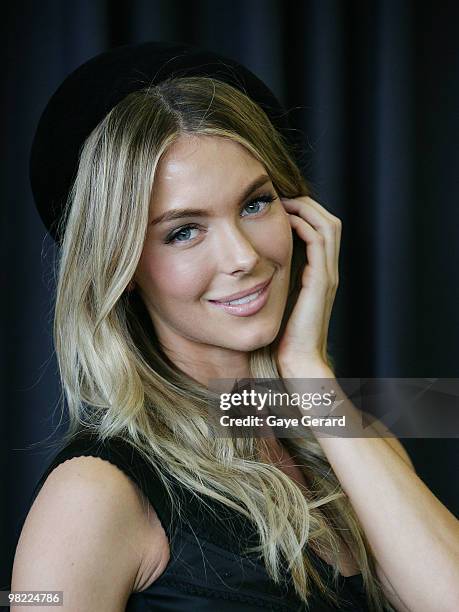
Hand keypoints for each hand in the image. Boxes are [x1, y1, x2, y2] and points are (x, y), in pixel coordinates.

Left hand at [276, 196, 341, 375]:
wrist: (297, 361)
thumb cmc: (284, 337)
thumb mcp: (279, 302)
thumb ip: (275, 284)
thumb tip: (255, 271)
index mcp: (320, 276)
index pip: (322, 232)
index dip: (305, 215)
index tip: (280, 207)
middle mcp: (328, 272)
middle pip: (330, 223)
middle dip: (308, 205)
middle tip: (283, 198)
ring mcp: (327, 276)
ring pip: (329, 227)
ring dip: (307, 209)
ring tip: (285, 202)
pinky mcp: (321, 282)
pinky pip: (318, 242)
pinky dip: (304, 225)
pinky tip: (285, 220)